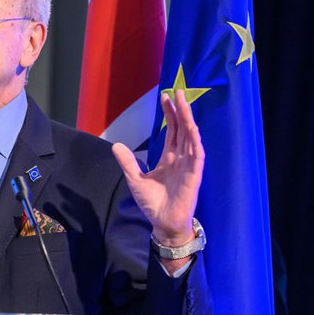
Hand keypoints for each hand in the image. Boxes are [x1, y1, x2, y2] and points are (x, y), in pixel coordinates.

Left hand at [112, 88, 204, 245]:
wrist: (162, 223)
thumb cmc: (153, 203)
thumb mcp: (135, 179)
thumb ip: (128, 162)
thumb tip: (116, 145)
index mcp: (169, 158)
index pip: (172, 131)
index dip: (170, 114)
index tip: (165, 97)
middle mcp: (181, 158)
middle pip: (182, 129)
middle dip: (180, 110)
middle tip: (176, 91)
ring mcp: (189, 165)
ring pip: (191, 137)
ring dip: (188, 119)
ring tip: (183, 102)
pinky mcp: (194, 175)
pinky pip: (197, 155)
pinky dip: (195, 141)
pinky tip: (192, 128)